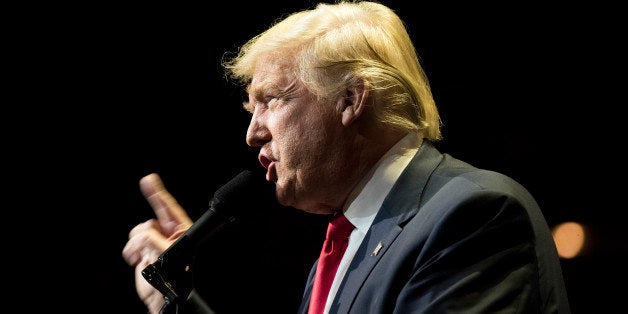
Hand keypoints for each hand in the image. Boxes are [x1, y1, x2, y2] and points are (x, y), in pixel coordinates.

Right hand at [122, 173, 193, 313]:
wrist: (160, 299)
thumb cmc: (173, 278)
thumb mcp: (164, 254)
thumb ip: (151, 238)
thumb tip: (140, 232)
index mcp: (181, 233)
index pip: (169, 208)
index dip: (158, 193)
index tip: (149, 179)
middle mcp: (168, 235)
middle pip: (150, 220)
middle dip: (145, 229)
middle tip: (147, 200)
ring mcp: (155, 243)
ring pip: (138, 232)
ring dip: (136, 243)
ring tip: (143, 257)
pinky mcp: (143, 251)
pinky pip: (132, 243)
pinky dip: (131, 250)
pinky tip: (137, 261)